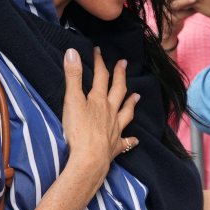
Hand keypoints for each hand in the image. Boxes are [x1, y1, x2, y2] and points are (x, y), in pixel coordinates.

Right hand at [61, 48, 138, 190]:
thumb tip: (72, 52)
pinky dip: (131, 140)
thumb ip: (73, 76)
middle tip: (123, 64)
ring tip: (137, 96)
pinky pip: (125, 142)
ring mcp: (115, 129)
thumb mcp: (72, 100)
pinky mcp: (115, 146)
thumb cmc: (78, 130)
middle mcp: (110, 112)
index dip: (100, 62)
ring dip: (131, 103)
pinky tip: (136, 139)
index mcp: (99, 100)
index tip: (98, 50)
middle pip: (118, 90)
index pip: (101, 76)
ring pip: (126, 113)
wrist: (90, 158)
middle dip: (120, 76)